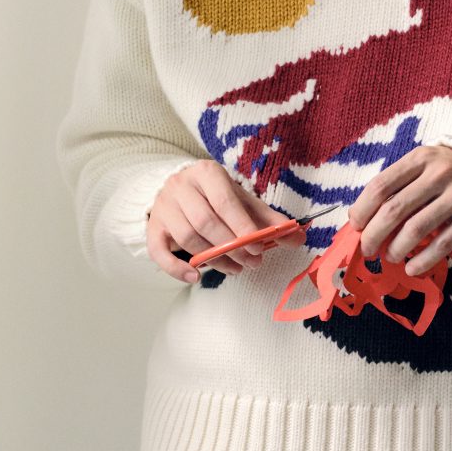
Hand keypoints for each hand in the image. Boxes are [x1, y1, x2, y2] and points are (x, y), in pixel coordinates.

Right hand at [146, 162, 293, 283]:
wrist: (179, 190)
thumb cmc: (215, 197)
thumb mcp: (242, 201)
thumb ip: (268, 219)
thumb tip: (298, 236)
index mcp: (206, 172)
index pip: (224, 200)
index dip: (242, 226)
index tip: (259, 247)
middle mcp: (181, 186)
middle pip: (205, 221)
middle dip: (231, 247)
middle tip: (252, 263)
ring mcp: (164, 206)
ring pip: (187, 238)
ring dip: (214, 259)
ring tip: (236, 269)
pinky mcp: (153, 227)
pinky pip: (159, 251)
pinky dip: (176, 268)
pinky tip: (196, 277)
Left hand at [351, 145, 451, 275]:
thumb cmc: (448, 174)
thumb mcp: (424, 166)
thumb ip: (398, 185)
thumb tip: (362, 218)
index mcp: (421, 158)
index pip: (381, 186)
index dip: (362, 210)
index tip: (355, 226)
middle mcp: (440, 174)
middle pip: (394, 209)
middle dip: (374, 235)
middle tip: (368, 249)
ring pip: (416, 229)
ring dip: (396, 249)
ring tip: (390, 257)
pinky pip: (442, 245)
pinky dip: (422, 260)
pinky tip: (411, 268)